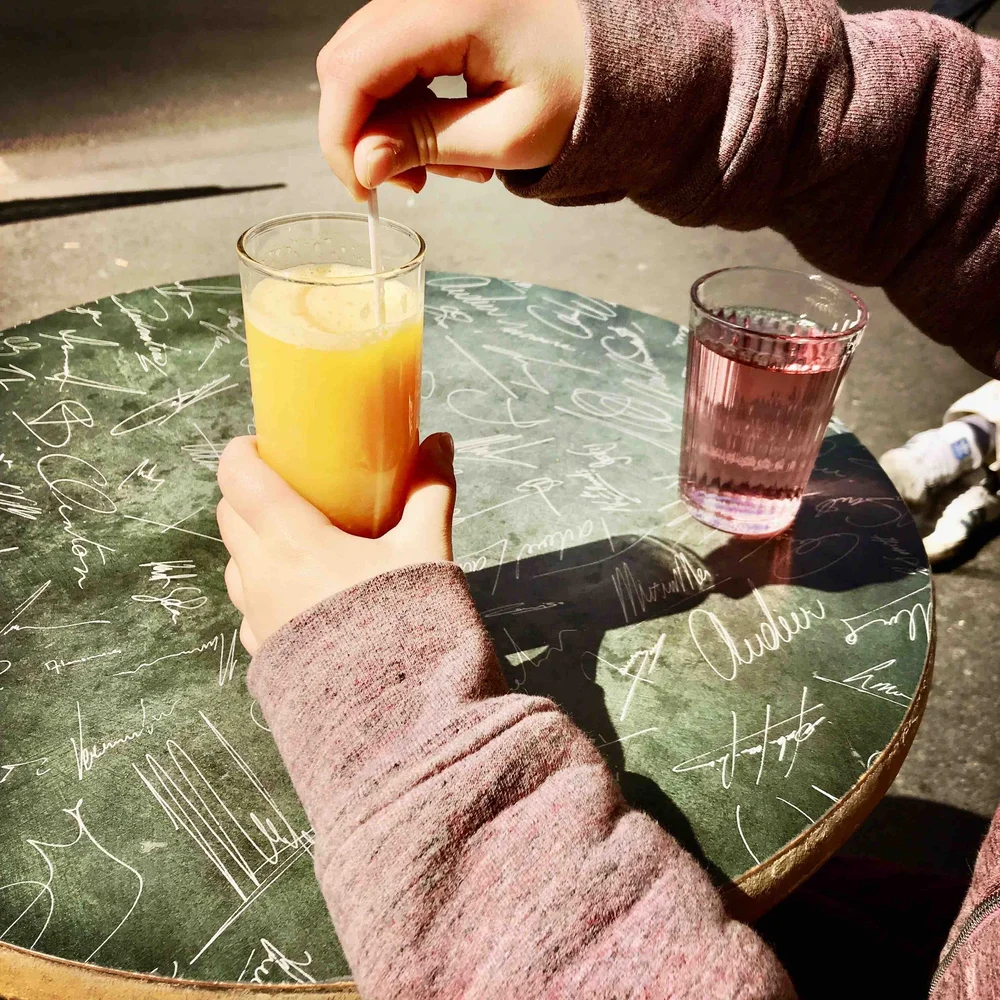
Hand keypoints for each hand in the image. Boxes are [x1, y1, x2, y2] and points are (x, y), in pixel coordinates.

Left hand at [216, 434, 455, 654]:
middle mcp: (260, 575)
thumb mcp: (426, 549)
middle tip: (292, 488)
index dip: (242, 451)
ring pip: (235, 564)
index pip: (237, 477)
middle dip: (249, 492)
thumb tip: (439, 441)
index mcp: (290, 539)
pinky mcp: (263, 654)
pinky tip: (302, 597)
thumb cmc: (405, 619)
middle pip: (229, 515)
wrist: (392, 714)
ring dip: (253, 543)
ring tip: (297, 543)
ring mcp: (257, 618)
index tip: (267, 444)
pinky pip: (250, 609)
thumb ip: (430, 491)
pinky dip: (265, 590)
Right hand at [316, 0, 585, 198]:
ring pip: (365, 61)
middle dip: (363, 134)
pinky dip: (405, 103)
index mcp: (451, 9)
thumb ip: (428, 144)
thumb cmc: (583, 96)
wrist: (620, 62)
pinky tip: (447, 134)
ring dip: (387, 123)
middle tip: (411, 183)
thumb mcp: (508, 135)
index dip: (342, 137)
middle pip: (348, 61)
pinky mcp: (436, 7)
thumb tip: (363, 163)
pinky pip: (392, 55)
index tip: (363, 189)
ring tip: (446, 163)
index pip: (354, 70)